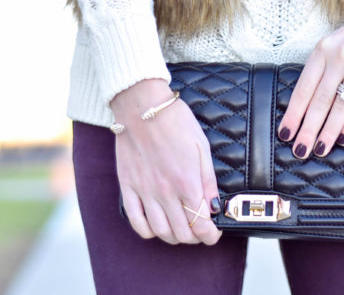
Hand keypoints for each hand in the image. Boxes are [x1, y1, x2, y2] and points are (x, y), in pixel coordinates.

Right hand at [111, 78, 221, 244]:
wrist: (142, 107)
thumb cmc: (176, 122)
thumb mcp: (202, 147)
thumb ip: (208, 180)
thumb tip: (215, 206)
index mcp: (187, 182)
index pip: (201, 226)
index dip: (210, 236)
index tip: (214, 233)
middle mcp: (166, 192)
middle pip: (182, 233)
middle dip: (195, 237)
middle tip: (199, 229)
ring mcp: (144, 191)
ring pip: (160, 231)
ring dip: (174, 236)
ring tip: (180, 228)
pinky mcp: (128, 187)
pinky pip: (136, 221)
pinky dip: (148, 231)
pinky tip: (156, 225)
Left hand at [277, 0, 343, 157]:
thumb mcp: (336, 43)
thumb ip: (323, 68)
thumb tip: (308, 106)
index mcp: (324, 49)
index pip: (304, 87)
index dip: (294, 112)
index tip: (286, 132)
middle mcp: (340, 55)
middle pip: (320, 99)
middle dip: (308, 128)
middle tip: (300, 149)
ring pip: (341, 104)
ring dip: (329, 130)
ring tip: (320, 148)